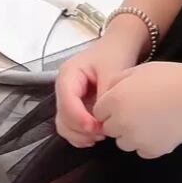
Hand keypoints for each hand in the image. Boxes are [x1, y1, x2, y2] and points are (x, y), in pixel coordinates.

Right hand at [54, 27, 145, 147]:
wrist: (119, 47)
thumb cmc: (114, 53)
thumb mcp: (112, 70)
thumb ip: (105, 94)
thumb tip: (101, 117)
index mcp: (68, 74)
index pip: (67, 101)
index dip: (79, 118)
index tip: (96, 127)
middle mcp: (64, 87)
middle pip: (63, 116)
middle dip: (80, 129)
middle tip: (102, 133)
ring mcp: (69, 98)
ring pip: (65, 124)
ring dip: (80, 134)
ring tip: (101, 135)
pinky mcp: (76, 106)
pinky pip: (72, 125)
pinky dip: (81, 134)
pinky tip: (97, 135)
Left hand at [93, 61, 181, 158]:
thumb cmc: (171, 77)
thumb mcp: (140, 70)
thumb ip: (117, 81)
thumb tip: (106, 93)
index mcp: (115, 100)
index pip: (98, 111)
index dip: (112, 105)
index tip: (129, 99)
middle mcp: (121, 123)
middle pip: (110, 129)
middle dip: (120, 121)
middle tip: (142, 109)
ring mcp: (137, 140)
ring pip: (124, 142)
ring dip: (132, 134)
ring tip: (153, 119)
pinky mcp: (153, 151)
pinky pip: (142, 150)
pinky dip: (149, 143)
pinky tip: (162, 128)